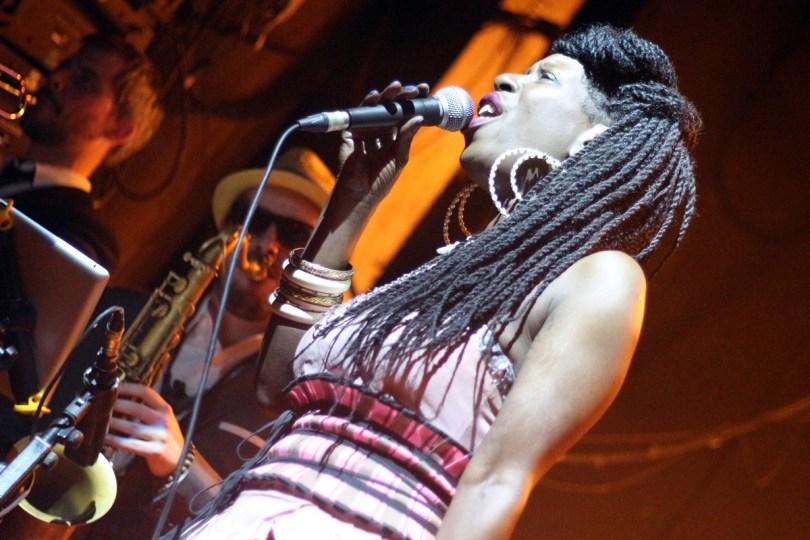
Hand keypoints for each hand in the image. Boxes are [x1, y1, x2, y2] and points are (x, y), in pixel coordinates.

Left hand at [104, 382, 184, 477]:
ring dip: (112, 423)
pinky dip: (115, 440)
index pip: (145, 392)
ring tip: (99, 421)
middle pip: (135, 408)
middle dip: (115, 405)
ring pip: (130, 426)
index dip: (127, 388)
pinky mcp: (154, 451)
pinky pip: (129, 444)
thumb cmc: (167, 438)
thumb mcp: (164, 420)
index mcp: (165, 409)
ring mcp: (159, 436)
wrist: (181, 461)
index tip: (113, 387)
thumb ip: (149, 410)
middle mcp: (163, 420)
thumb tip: (121, 400)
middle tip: (100, 405)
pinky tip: (105, 438)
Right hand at [336, 81, 429, 201]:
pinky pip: (359, 113)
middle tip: (413, 89)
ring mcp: (366, 129)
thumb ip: (406, 137)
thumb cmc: (382, 179)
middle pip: (392, 107)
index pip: (405, 114)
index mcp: (394, 136)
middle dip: (402, 96)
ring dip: (387, 95)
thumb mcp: (399, 157)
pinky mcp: (351, 131)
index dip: (414, 102)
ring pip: (377, 107)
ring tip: (397, 87)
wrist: (361, 192)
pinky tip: (375, 96)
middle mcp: (380, 130)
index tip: (424, 91)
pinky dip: (367, 103)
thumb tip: (418, 117)